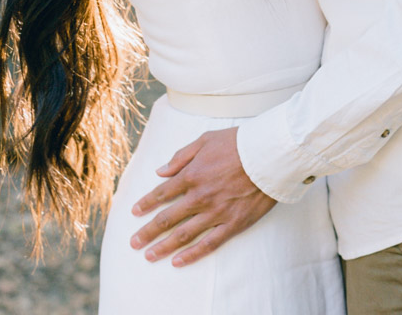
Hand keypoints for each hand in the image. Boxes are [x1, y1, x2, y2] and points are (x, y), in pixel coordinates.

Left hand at [130, 127, 275, 266]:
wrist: (268, 154)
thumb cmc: (238, 143)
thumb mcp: (205, 139)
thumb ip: (181, 156)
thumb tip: (160, 171)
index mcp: (191, 174)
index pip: (162, 193)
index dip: (146, 204)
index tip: (134, 212)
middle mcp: (199, 196)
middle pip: (167, 218)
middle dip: (147, 231)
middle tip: (134, 243)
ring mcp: (216, 212)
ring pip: (184, 234)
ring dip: (164, 246)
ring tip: (149, 255)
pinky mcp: (232, 223)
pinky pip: (209, 243)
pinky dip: (192, 254)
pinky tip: (178, 261)